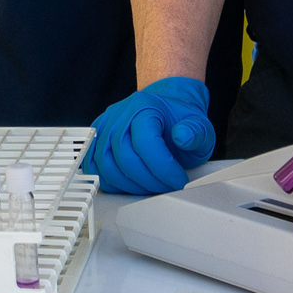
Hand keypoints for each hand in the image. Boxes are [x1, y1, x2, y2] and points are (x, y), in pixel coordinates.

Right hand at [83, 77, 215, 194]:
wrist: (165, 108)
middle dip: (149, 181)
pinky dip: (111, 182)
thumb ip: (195, 132)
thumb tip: (182, 137)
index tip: (178, 180)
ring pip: (106, 166)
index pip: (146, 143)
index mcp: (144, 106)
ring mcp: (104, 126)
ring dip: (130, 185)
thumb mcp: (199, 125)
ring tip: (151, 186)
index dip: (163, 169)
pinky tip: (131, 183)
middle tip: (167, 186)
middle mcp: (120, 115)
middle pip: (125, 158)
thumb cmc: (178, 119)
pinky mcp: (95, 139)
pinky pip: (94, 167)